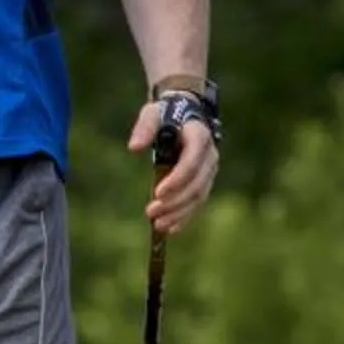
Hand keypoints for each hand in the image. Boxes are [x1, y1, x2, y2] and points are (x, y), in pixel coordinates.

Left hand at [127, 103, 217, 235]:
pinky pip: (197, 202)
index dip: (177, 179)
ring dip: (179, 213)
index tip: (157, 193)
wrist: (185, 115)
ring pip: (198, 197)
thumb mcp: (152, 114)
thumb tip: (134, 148)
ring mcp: (209, 171)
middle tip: (151, 212)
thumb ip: (144, 128)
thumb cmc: (166, 114)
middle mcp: (209, 156)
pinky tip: (170, 229)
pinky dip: (185, 217)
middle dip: (175, 201)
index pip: (191, 162)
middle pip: (196, 185)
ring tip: (158, 225)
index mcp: (199, 137)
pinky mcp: (204, 182)